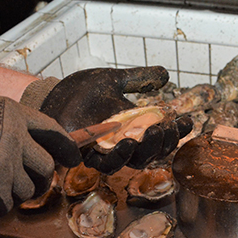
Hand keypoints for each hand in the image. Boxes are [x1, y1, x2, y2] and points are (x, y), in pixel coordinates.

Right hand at [0, 94, 81, 216]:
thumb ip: (4, 125)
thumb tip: (20, 143)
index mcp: (13, 114)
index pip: (53, 131)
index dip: (66, 147)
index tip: (73, 158)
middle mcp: (16, 139)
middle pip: (45, 167)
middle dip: (42, 180)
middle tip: (33, 186)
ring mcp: (7, 165)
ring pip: (26, 191)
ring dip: (11, 194)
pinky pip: (3, 207)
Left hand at [39, 67, 192, 172]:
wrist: (50, 96)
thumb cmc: (79, 92)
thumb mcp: (113, 81)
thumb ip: (138, 79)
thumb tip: (165, 74)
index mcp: (133, 127)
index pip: (161, 135)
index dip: (176, 132)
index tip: (187, 121)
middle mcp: (123, 143)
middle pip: (151, 153)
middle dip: (164, 143)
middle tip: (169, 128)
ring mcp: (106, 151)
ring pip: (133, 161)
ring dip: (146, 151)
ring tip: (153, 134)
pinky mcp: (87, 154)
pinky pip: (106, 164)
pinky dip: (119, 156)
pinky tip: (126, 141)